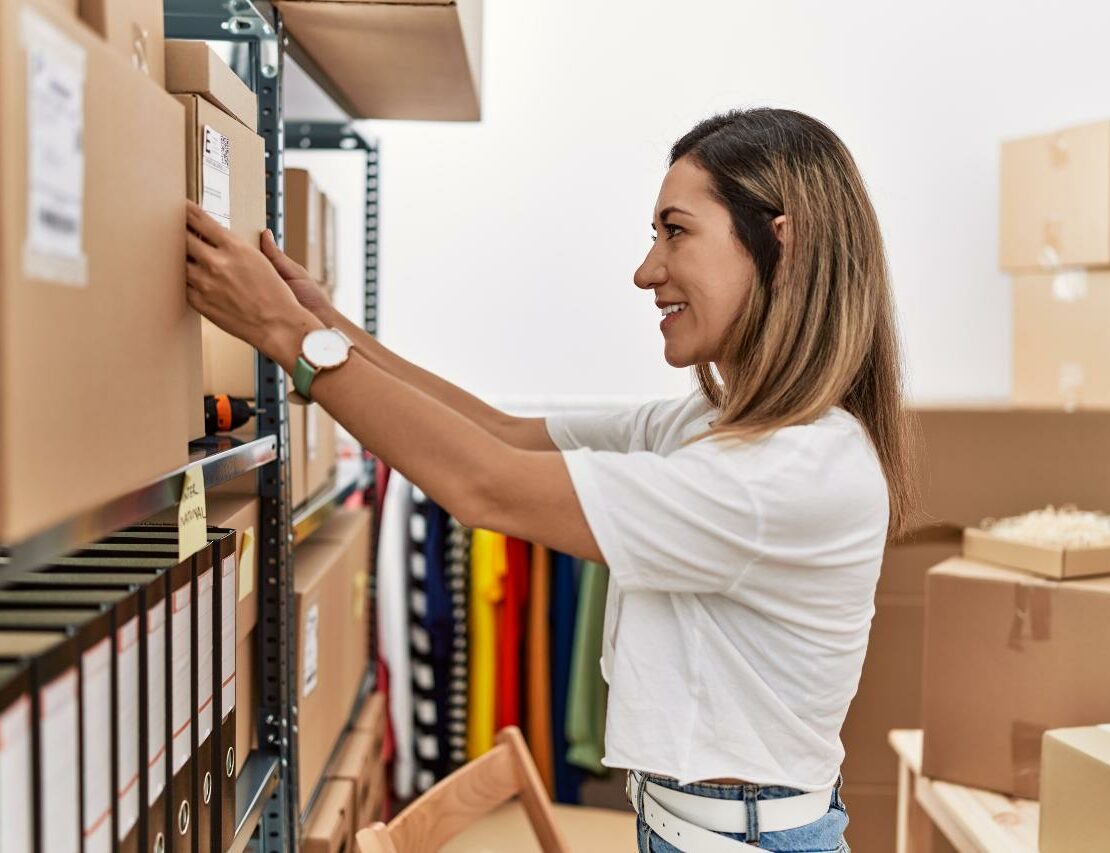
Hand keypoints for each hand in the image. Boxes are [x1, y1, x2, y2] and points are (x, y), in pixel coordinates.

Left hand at [186, 201, 320, 365]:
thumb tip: (222, 234)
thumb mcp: (261, 260)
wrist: (277, 324)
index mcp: (233, 247)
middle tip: (170, 228)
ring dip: (179, 258)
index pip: (199, 220)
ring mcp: (205, 283)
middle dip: (176, 232)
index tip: (180, 206)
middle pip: (182, 238)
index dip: (186, 210)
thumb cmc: (275, 293)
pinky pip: (182, 285)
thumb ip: (236, 245)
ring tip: (179, 256)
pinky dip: (184, 280)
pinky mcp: (200, 302)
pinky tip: (189, 279)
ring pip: (179, 263)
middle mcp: (216, 262)